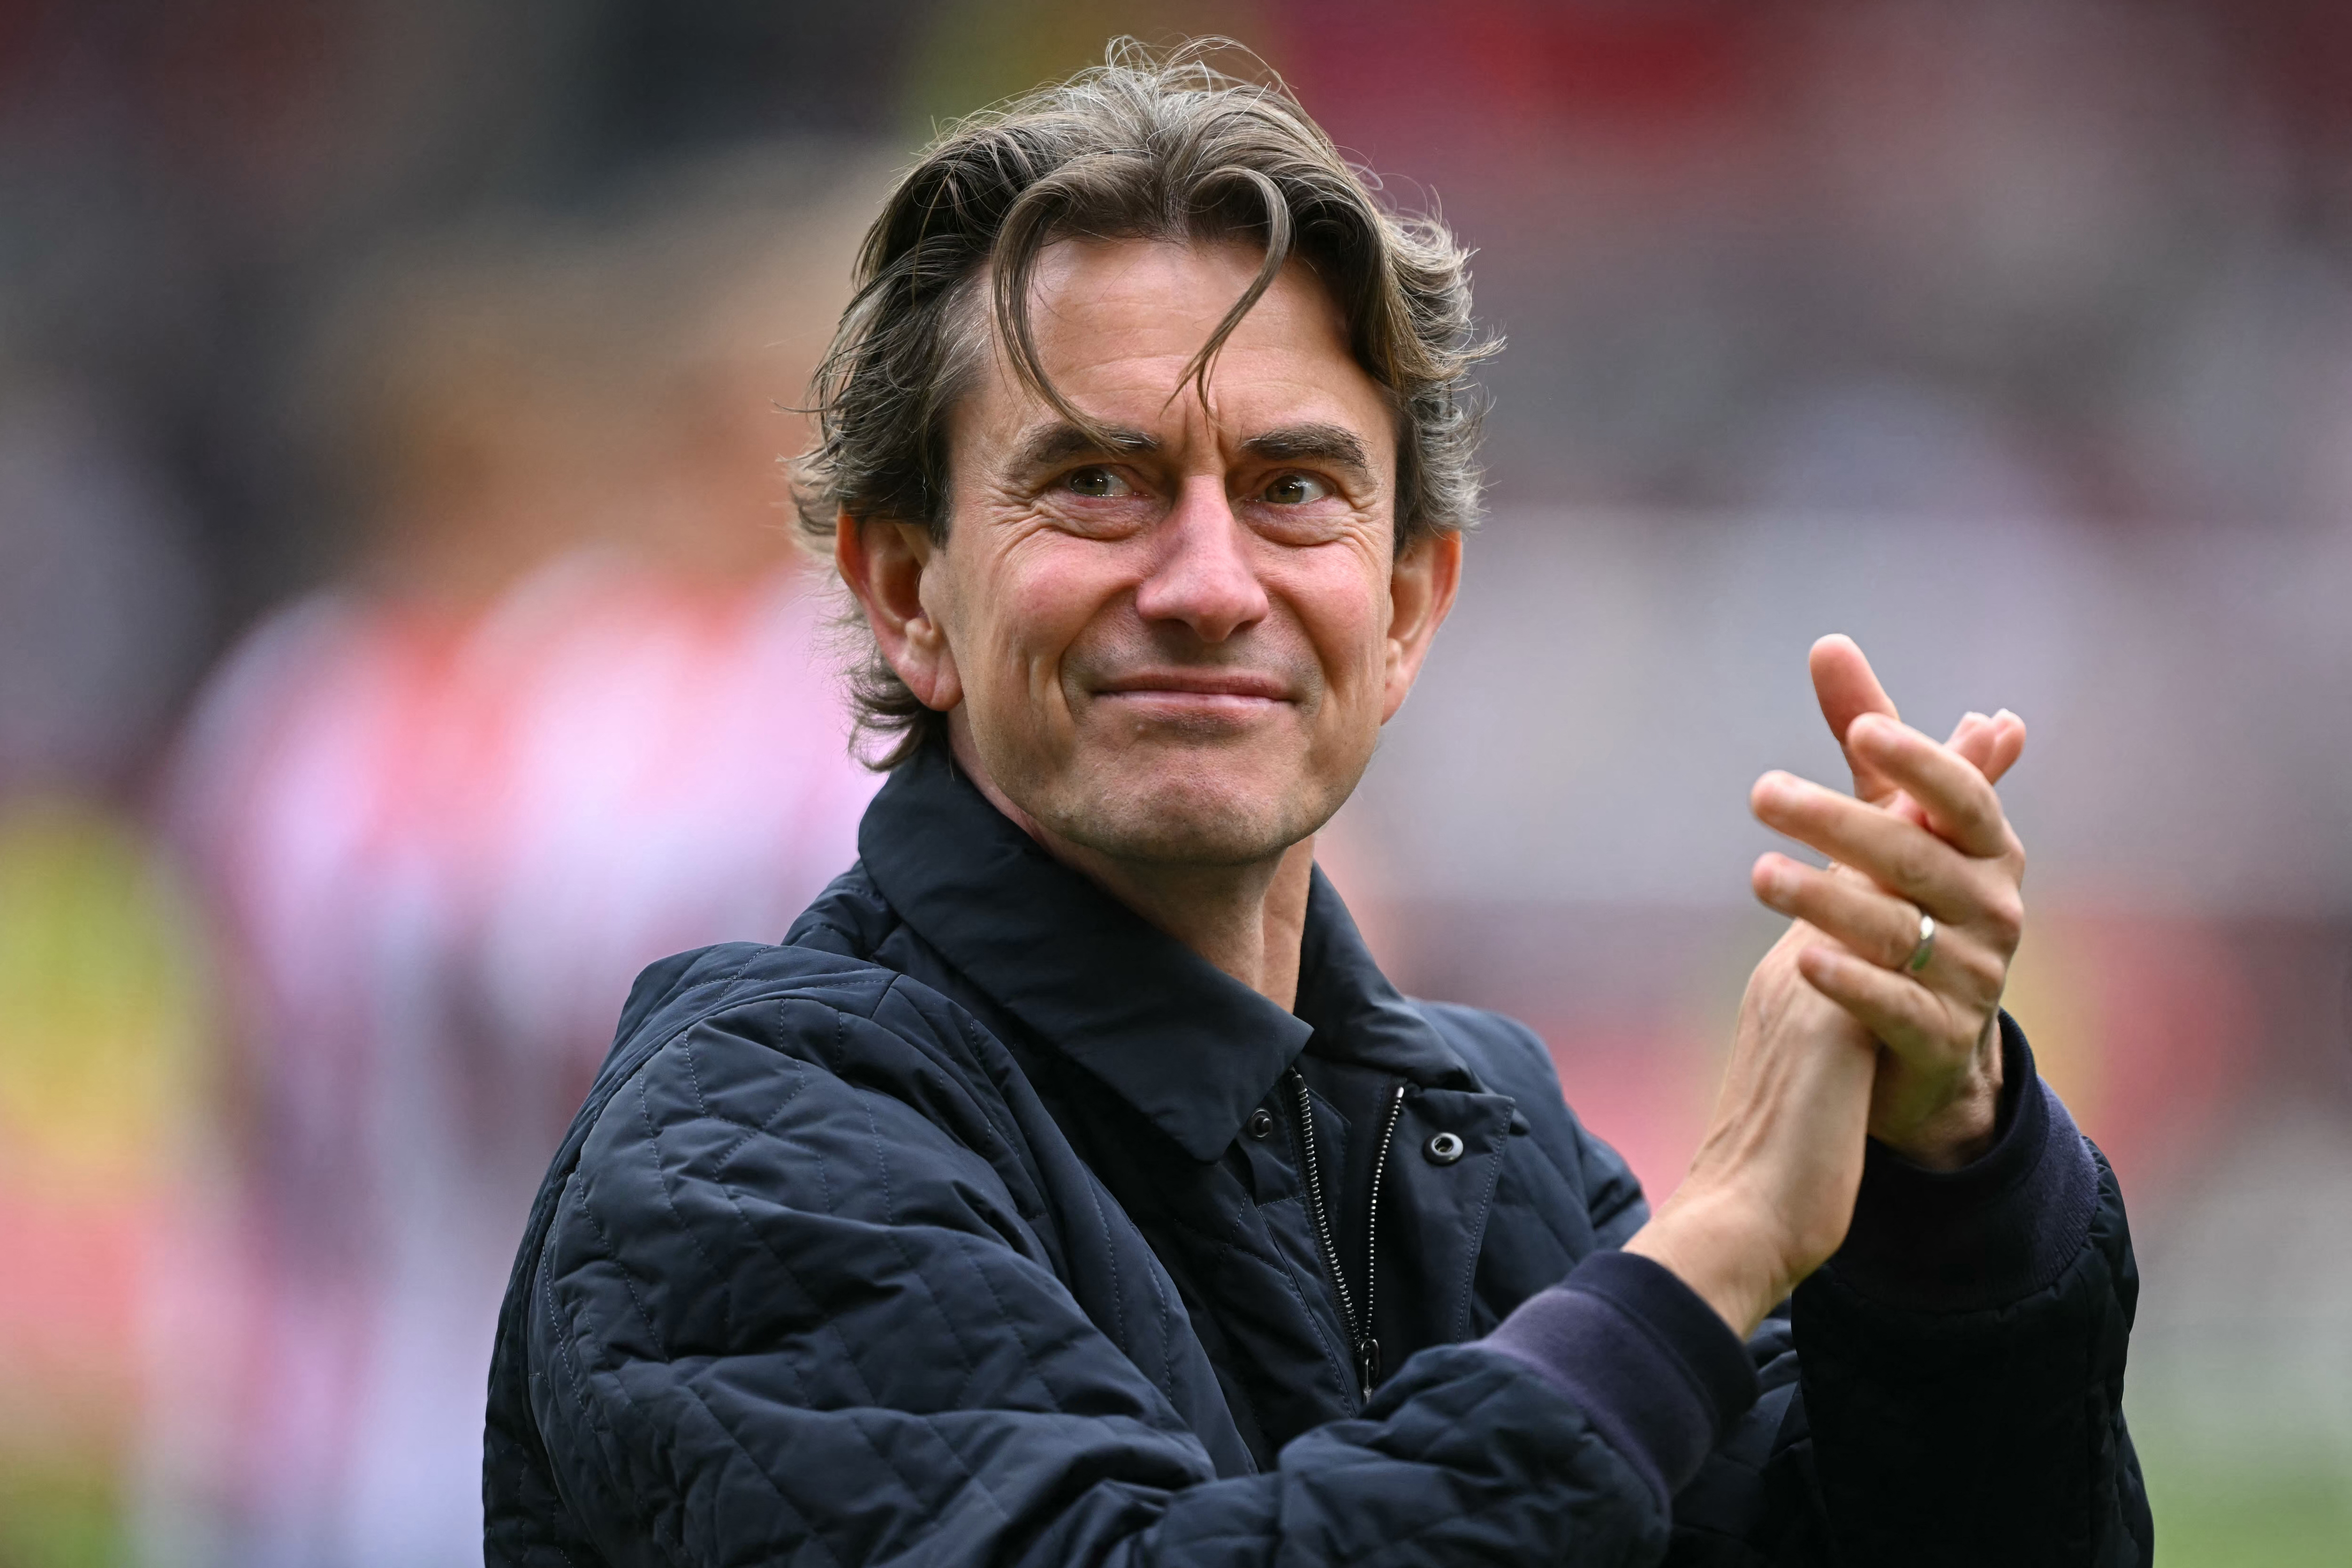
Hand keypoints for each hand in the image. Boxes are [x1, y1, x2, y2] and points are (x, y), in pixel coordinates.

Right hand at [1625, 638, 2028, 1336]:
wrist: (1729, 1220)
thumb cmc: (1764, 1167)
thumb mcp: (1802, 1082)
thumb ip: (1816, 1033)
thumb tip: (1830, 1006)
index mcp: (1789, 979)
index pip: (1847, 879)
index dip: (1893, 819)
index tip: (1940, 763)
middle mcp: (1795, 965)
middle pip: (1866, 852)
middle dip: (1923, 781)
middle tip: (1988, 719)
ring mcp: (1810, 987)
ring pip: (1880, 869)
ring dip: (1936, 802)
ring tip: (1991, 742)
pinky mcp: (1834, 1021)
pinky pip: (1880, 930)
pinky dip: (1923, 870)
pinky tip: (1966, 833)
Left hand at [1750, 637, 2028, 1169]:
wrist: (1932, 1043)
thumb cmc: (1913, 905)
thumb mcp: (1895, 821)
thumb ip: (1865, 739)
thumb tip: (1828, 642)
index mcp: (1986, 849)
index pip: (1962, 796)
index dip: (1918, 762)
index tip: (1859, 731)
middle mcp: (1991, 908)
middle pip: (1913, 858)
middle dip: (1838, 823)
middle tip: (1760, 793)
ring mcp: (1973, 976)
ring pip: (1898, 931)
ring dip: (1825, 900)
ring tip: (1758, 874)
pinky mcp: (1939, 1038)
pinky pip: (1895, 1006)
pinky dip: (1850, 981)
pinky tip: (1800, 959)